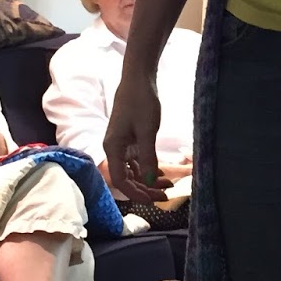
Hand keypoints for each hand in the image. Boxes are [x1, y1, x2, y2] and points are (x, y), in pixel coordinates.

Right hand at [105, 69, 163, 202]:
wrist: (138, 79)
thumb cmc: (141, 102)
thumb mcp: (147, 132)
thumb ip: (147, 158)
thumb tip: (149, 182)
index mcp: (112, 148)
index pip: (120, 180)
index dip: (136, 193)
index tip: (154, 200)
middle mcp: (113, 149)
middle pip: (126, 177)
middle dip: (144, 189)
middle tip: (165, 196)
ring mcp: (121, 144)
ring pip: (132, 170)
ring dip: (147, 180)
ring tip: (167, 185)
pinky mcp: (128, 139)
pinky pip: (135, 160)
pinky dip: (147, 168)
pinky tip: (160, 172)